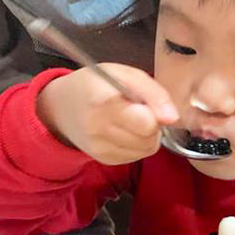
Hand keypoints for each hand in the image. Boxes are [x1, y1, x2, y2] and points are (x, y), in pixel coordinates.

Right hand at [37, 63, 178, 164]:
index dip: (154, 111)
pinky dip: (138, 144)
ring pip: (147, 148)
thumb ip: (154, 92)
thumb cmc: (96, 85)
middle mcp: (98, 128)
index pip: (147, 122)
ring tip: (130, 119)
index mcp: (103, 101)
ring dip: (147, 135)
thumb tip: (173, 118)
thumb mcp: (124, 74)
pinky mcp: (104, 159)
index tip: (145, 102)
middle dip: (152, 123)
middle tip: (138, 110)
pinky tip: (124, 130)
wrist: (61, 107)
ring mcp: (100, 147)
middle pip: (149, 137)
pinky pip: (137, 155)